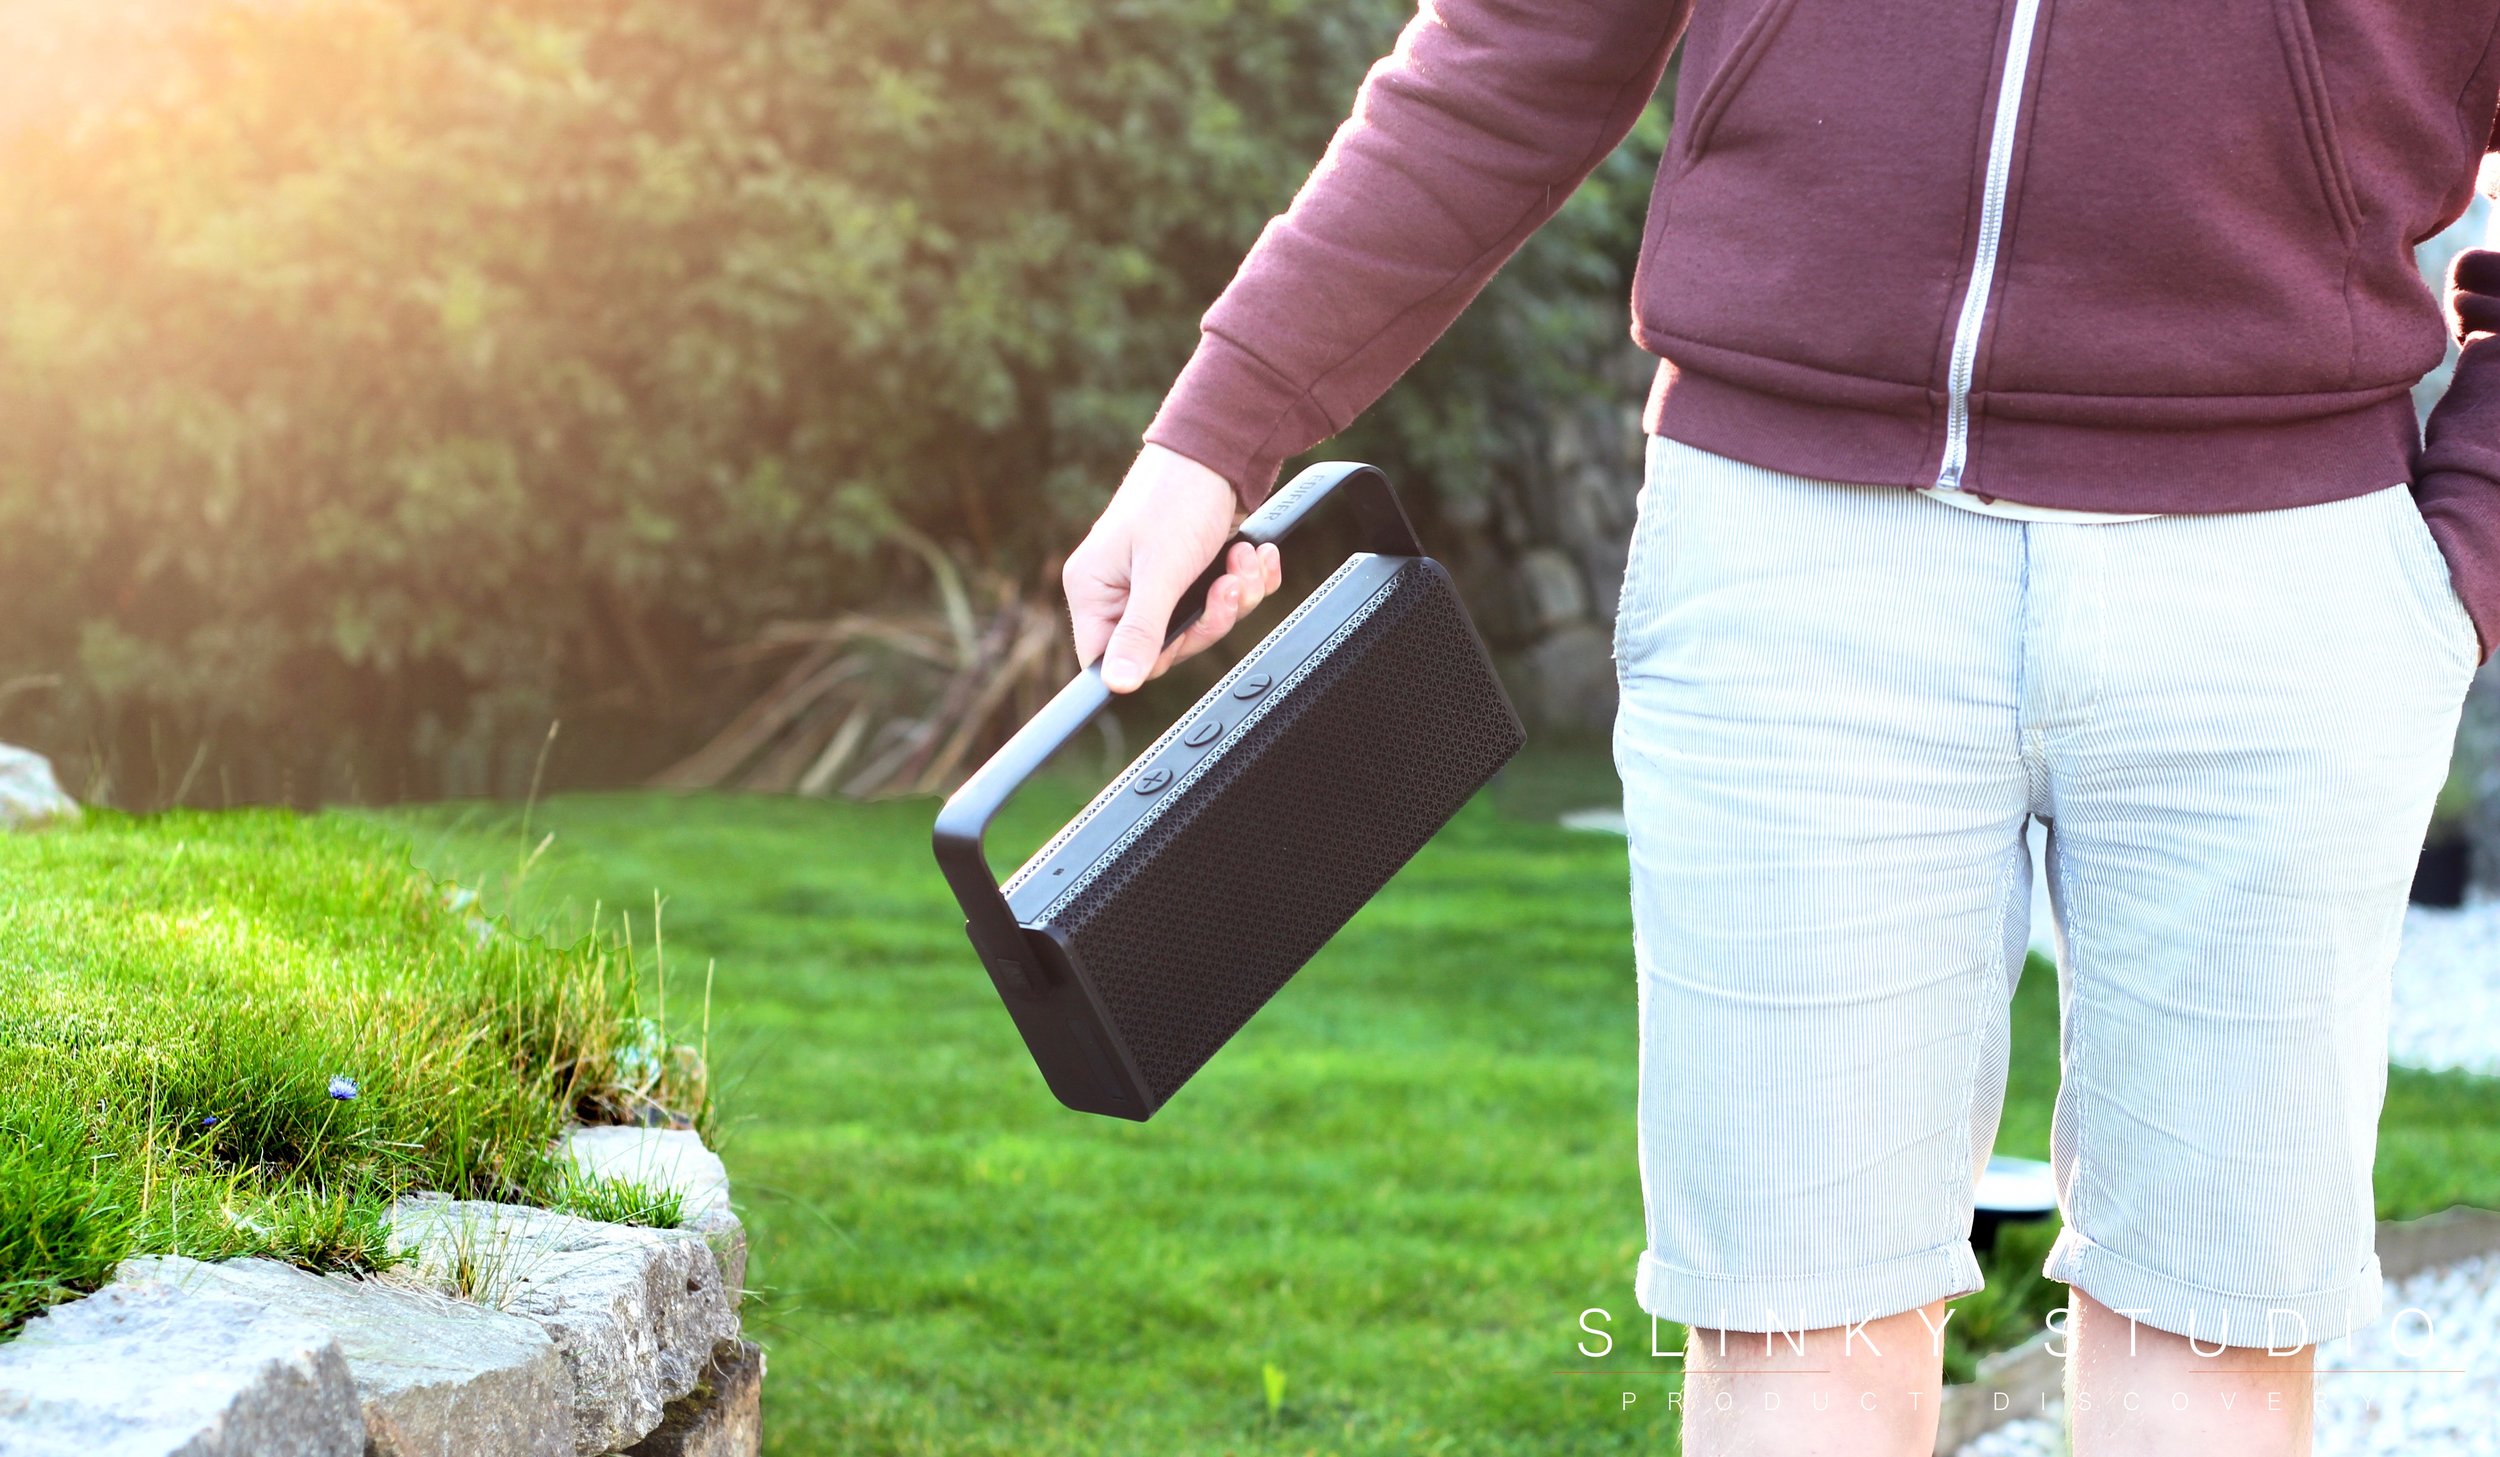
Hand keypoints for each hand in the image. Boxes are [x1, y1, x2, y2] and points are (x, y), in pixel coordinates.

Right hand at [1064, 444, 1284, 692]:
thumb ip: (1140, 631)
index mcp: (1092, 588)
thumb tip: (1117, 684)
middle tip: (1227, 584)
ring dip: (1235, 594)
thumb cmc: (1177, 496)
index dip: (1151, 655)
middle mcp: (1119, 588)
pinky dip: (1245, 580)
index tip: (1184, 634)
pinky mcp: (1191, 570)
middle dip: (1210, 616)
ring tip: (1244, 558)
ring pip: (1200, 623)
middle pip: (1166, 645)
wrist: (1221, 446)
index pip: (1107, 656)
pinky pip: (1220, 599)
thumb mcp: (1160, 573)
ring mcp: (1157, 580)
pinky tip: (1254, 554)